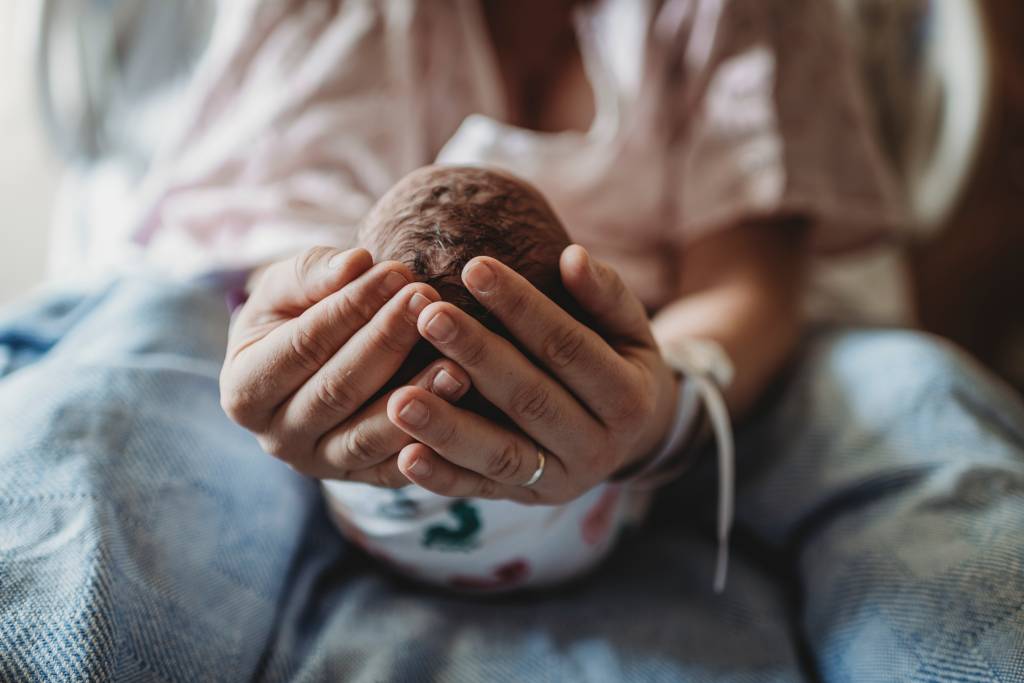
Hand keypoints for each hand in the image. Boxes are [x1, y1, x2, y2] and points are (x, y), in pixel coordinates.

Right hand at [220, 246, 471, 484]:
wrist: (313, 361)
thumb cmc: (298, 313)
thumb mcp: (289, 287)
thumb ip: (315, 271)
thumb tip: (356, 263)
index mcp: (244, 389)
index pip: (302, 345)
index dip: (350, 308)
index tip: (396, 272)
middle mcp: (276, 437)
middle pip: (337, 390)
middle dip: (387, 341)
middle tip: (430, 300)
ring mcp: (319, 465)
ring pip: (368, 435)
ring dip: (416, 395)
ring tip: (457, 358)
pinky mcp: (362, 481)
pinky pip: (397, 469)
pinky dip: (430, 443)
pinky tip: (463, 405)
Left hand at [386, 245, 678, 503]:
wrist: (632, 438)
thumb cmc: (618, 363)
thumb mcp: (628, 329)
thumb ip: (606, 295)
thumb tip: (574, 256)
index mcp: (629, 399)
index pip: (567, 347)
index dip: (522, 308)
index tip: (474, 267)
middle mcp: (598, 447)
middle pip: (530, 399)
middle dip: (477, 356)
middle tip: (428, 317)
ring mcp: (561, 481)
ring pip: (501, 455)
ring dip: (448, 428)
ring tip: (399, 397)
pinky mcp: (525, 500)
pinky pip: (479, 492)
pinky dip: (442, 478)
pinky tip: (404, 456)